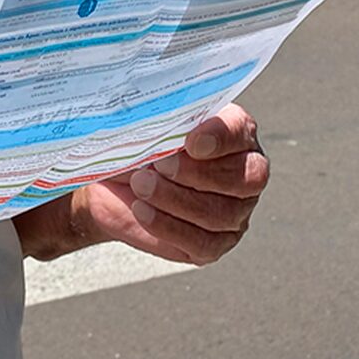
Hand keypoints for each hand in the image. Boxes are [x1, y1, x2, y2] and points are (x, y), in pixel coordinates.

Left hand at [14, 104, 268, 265]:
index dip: (219, 137)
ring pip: (220, 213)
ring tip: (140, 185)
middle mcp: (245, 173)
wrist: (112, 185)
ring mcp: (235, 213)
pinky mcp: (214, 245)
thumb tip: (156, 113)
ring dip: (176, 199)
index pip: (241, 132)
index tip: (189, 140)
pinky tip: (142, 210)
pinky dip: (169, 226)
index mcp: (234, 133)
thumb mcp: (146, 123)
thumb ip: (161, 116)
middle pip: (244, 178)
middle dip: (196, 172)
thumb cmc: (138, 144)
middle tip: (158, 163)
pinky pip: (202, 243)